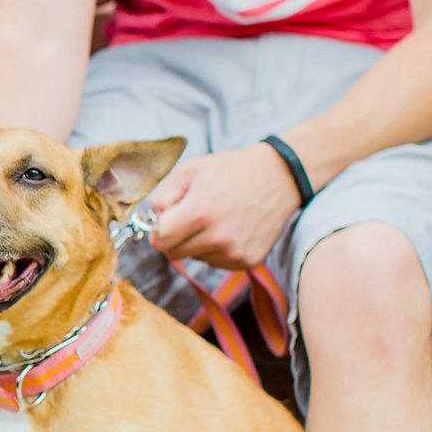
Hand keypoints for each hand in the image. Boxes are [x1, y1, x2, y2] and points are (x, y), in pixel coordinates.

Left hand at [148, 146, 301, 270]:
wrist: (278, 177)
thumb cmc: (231, 170)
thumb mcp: (191, 170)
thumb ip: (163, 195)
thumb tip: (153, 220)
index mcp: (200, 212)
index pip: (160, 240)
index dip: (156, 231)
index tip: (164, 221)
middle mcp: (218, 237)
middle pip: (174, 253)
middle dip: (174, 237)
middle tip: (189, 217)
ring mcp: (234, 252)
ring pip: (195, 257)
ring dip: (197, 242)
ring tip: (215, 218)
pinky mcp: (248, 261)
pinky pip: (215, 262)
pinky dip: (216, 249)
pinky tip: (229, 228)